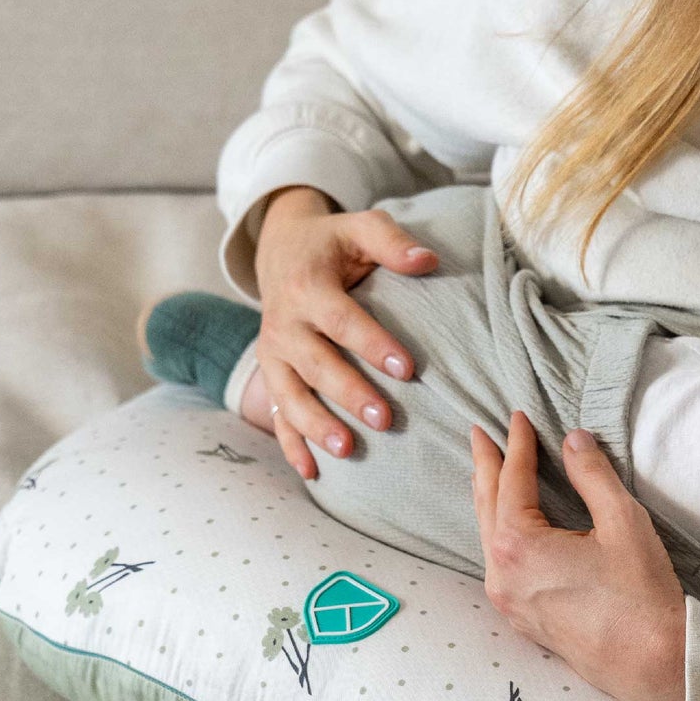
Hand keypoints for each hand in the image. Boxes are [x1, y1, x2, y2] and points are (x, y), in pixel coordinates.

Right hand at [253, 186, 439, 480]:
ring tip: (347, 450)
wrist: (280, 250)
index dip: (373, 344)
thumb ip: (391, 241)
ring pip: (291, 395)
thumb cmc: (332, 243)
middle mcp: (284, 323)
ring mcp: (273, 353)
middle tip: (385, 419)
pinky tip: (312, 472)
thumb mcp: (360, 227)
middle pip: (316, 364)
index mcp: (307, 286)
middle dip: (349, 394)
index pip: (342, 320)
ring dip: (317, 425)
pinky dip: (291, 444)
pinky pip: (277, 413)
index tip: (408, 369)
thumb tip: (428, 260)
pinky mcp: (271, 373)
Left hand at [469, 411, 687, 700]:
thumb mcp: (621, 520)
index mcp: (518, 545)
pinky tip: (506, 525)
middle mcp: (501, 574)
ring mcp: (507, 601)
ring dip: (488, 500)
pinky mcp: (521, 619)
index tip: (517, 418)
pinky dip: (498, 532)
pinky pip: (497, 563)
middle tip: (480, 434)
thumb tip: (573, 439)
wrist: (653, 662)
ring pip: (488, 537)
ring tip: (489, 472)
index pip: (511, 479)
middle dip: (485, 466)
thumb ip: (592, 474)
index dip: (517, 445)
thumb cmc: (640, 593)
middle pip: (486, 506)